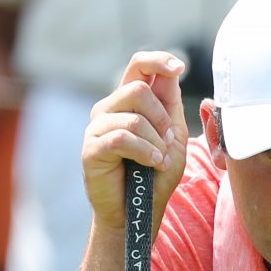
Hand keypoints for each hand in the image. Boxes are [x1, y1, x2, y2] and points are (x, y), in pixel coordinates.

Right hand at [85, 51, 191, 235]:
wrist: (138, 210)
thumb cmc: (155, 174)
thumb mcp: (173, 136)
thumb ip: (170, 105)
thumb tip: (172, 71)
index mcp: (129, 102)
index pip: (138, 66)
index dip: (157, 60)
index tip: (179, 67)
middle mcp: (109, 108)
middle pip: (139, 89)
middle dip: (162, 118)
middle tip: (167, 142)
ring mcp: (97, 127)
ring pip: (134, 117)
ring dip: (156, 142)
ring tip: (159, 161)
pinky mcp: (91, 148)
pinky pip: (122, 138)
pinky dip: (145, 152)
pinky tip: (151, 164)